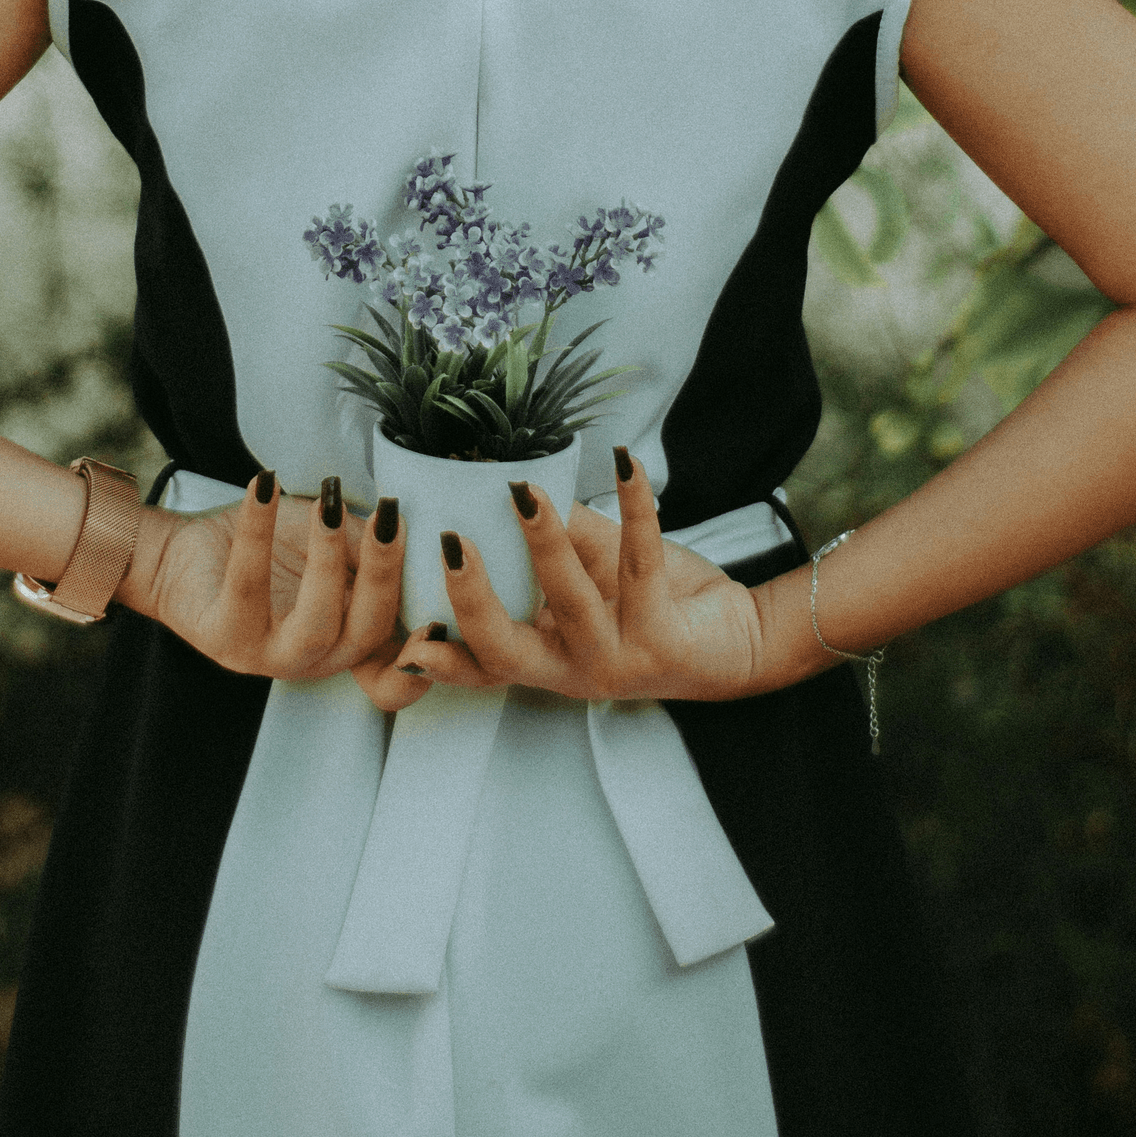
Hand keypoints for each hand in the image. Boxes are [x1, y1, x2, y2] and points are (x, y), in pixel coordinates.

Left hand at [129, 471, 411, 687]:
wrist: (189, 553)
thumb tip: (408, 532)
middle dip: (383, 576)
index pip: (397, 671)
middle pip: (367, 634)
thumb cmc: (273, 548)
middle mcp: (316, 659)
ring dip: (327, 563)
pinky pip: (247, 588)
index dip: (430, 660)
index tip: (447, 614)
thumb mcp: (335, 542)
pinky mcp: (223, 639)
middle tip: (390, 521)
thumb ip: (371, 546)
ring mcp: (268, 656)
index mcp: (350, 643)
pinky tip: (265, 488)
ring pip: (315, 625)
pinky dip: (257, 533)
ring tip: (326, 509)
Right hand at [381, 450, 771, 706]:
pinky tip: (627, 464)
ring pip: (570, 605)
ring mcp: (618, 661)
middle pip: (505, 652)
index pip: (478, 665)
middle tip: (451, 544)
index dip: (437, 655)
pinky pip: (641, 564)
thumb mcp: (591, 573)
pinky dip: (636, 507)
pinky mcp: (664, 641)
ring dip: (545, 545)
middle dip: (473, 600)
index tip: (402, 629)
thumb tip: (503, 479)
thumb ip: (551, 540)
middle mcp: (572, 672)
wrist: (734, 639)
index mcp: (543, 659)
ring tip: (526, 495)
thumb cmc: (653, 603)